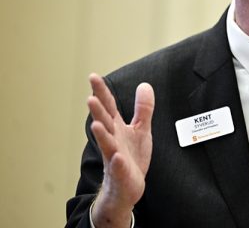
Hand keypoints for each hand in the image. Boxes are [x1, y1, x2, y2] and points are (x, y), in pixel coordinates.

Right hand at [87, 73, 154, 226]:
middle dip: (97, 110)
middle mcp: (112, 140)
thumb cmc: (131, 156)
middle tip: (90, 97)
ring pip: (106, 144)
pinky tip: (117, 157)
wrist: (128, 187)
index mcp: (116, 128)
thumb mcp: (141, 129)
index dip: (101, 92)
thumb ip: (143, 109)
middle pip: (104, 122)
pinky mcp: (120, 173)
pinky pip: (118, 167)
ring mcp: (114, 156)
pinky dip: (117, 162)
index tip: (93, 76)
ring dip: (101, 134)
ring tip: (96, 124)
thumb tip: (144, 84)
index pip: (108, 106)